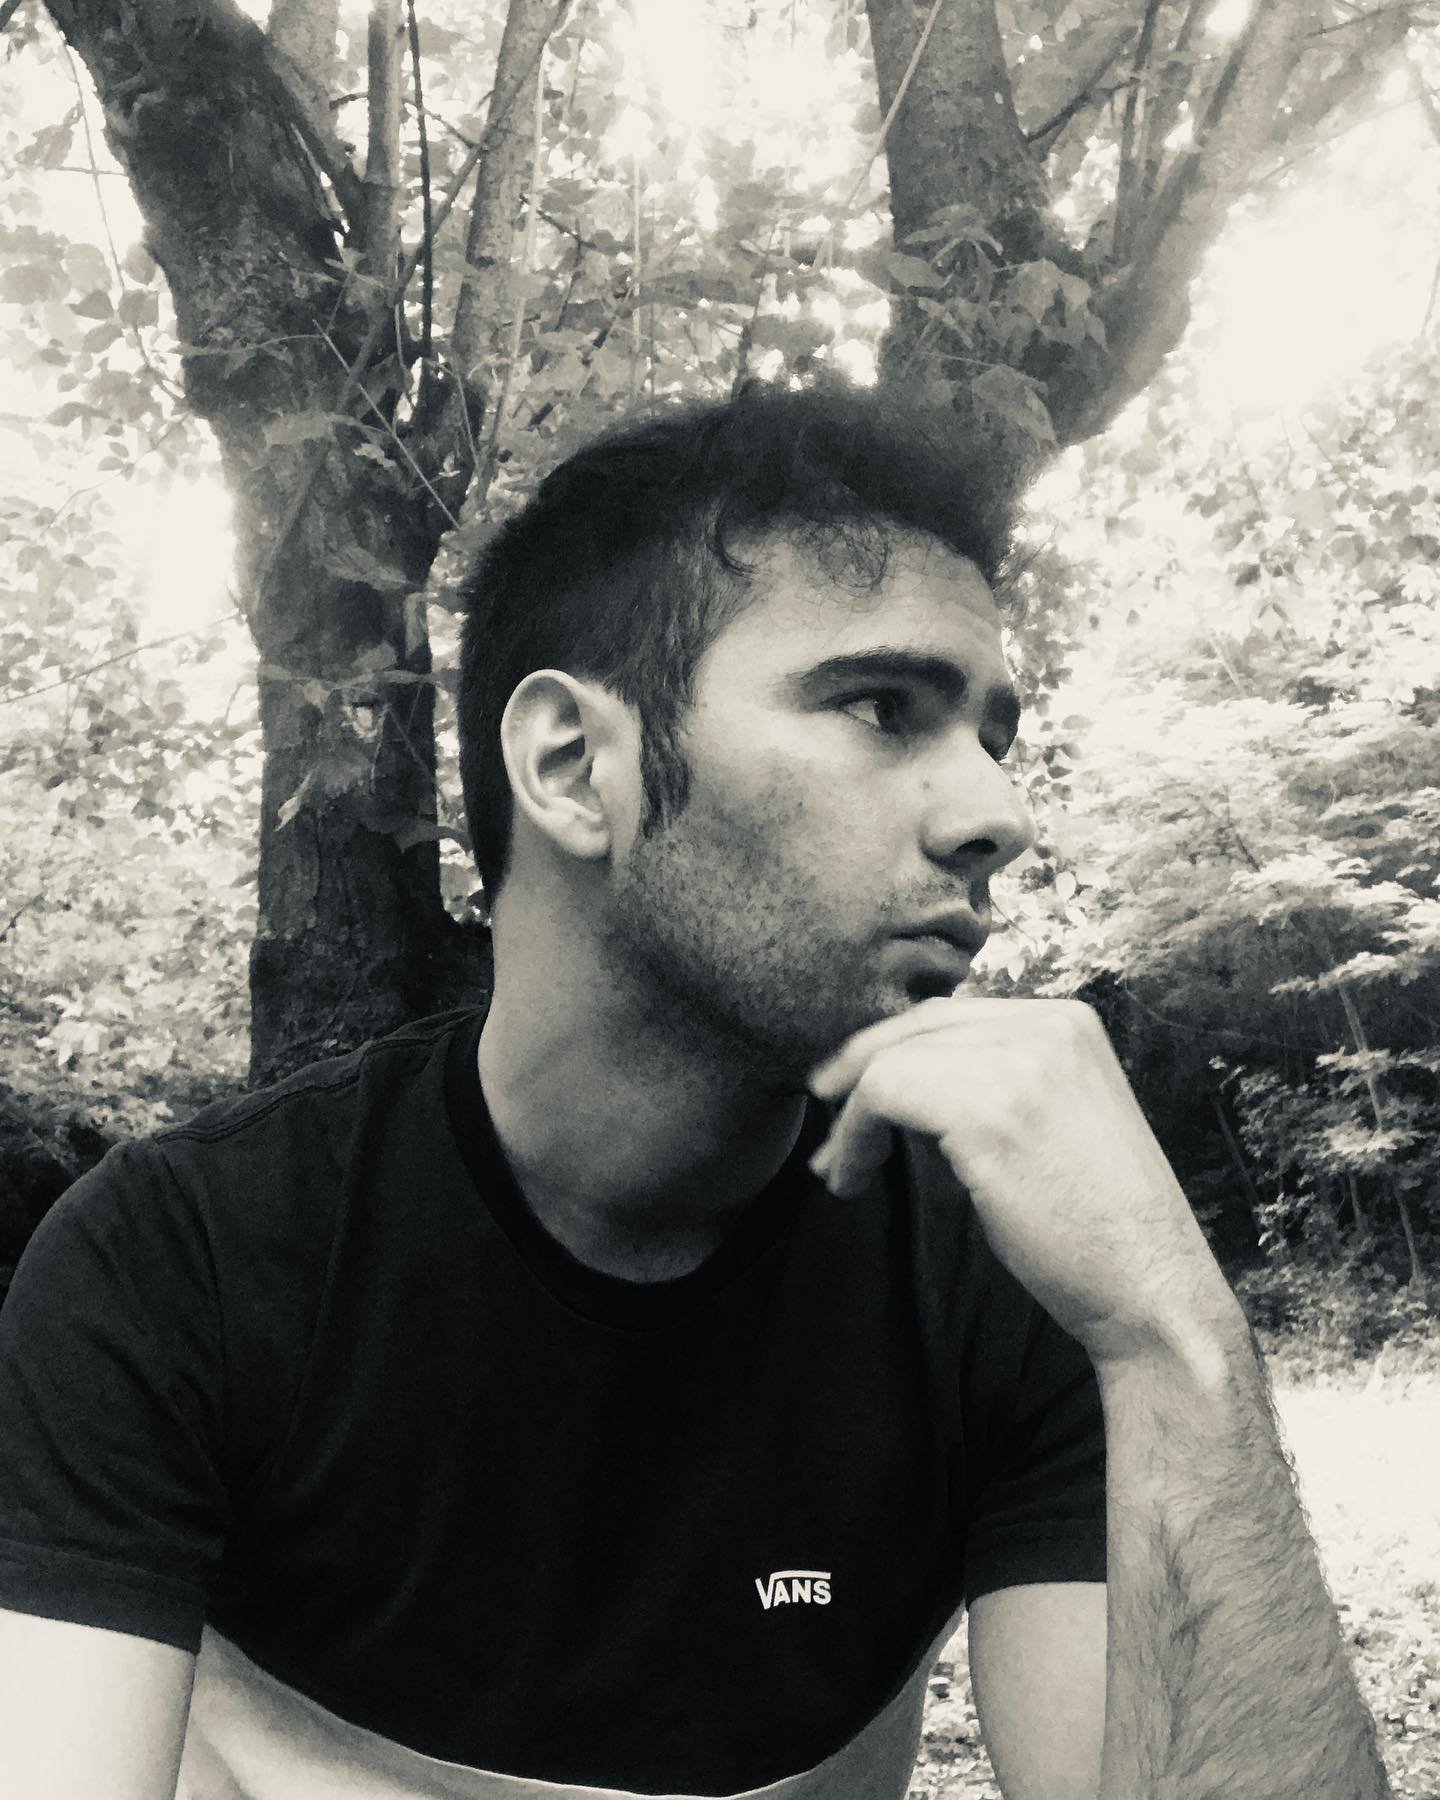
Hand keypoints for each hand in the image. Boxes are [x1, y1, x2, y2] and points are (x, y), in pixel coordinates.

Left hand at [807, 995, 1243, 1367]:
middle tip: (826, 1133)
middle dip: (854, 1075)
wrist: (1151, 1293)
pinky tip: (850, 1180)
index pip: (947, 1012)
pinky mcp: (990, 1111)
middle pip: (914, 1027)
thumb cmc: (1095, 1227)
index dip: (884, 1051)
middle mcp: (1049, 1026)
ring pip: (889, 1061)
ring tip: (841, 1172)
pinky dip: (852, 1138)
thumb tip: (904, 1067)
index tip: (845, 1098)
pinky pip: (883, 1094)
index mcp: (1069, 1021)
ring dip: (849, 1120)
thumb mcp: (1051, 1122)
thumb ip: (995, 1080)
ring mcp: (1022, 1063)